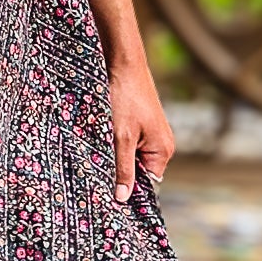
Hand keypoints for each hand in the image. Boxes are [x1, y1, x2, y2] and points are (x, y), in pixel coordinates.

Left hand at [107, 51, 175, 201]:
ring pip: (131, 156)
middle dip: (120, 171)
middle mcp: (162, 143)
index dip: (128, 189)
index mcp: (163, 150)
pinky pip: (129, 142)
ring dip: (116, 155)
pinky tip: (103, 136)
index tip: (108, 194)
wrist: (123, 63)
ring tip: (100, 149)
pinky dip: (116, 143)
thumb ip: (123, 168)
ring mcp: (152, 133)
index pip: (148, 184)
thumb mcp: (120, 137)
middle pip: (139, 170)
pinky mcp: (141, 124)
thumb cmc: (124, 97)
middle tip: (98, 172)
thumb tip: (123, 198)